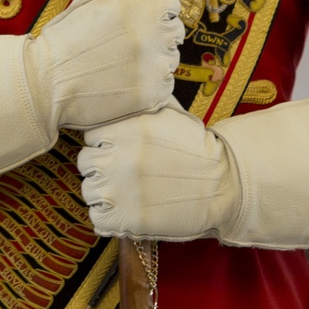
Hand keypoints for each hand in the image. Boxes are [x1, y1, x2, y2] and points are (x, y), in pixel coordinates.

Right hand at [23, 0, 184, 133]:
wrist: (45, 82)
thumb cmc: (64, 39)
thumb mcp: (91, 0)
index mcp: (144, 6)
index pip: (173, 2)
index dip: (157, 9)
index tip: (144, 17)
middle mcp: (157, 35)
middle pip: (174, 31)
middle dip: (156, 35)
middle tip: (126, 45)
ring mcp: (157, 67)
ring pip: (170, 60)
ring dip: (153, 61)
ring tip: (120, 66)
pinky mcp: (153, 95)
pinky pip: (164, 86)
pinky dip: (149, 85)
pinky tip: (123, 83)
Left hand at [77, 104, 240, 240]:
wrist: (222, 184)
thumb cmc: (197, 148)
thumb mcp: (170, 113)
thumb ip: (142, 104)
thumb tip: (128, 89)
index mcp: (122, 130)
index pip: (91, 137)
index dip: (106, 145)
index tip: (123, 152)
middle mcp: (114, 158)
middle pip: (85, 164)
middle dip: (102, 168)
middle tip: (126, 174)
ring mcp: (115, 190)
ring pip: (89, 192)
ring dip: (105, 194)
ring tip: (131, 194)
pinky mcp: (122, 219)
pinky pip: (97, 219)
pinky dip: (109, 219)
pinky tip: (130, 211)